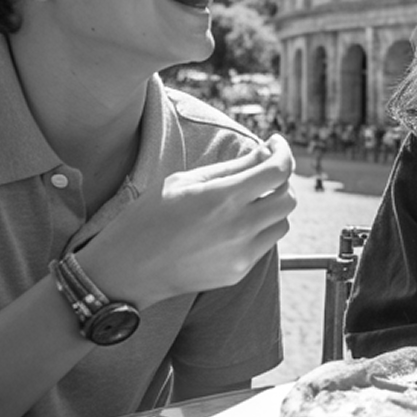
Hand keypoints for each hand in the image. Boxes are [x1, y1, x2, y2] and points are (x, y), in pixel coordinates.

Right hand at [81, 134, 297, 305]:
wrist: (127, 270)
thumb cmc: (149, 218)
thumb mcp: (185, 181)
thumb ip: (232, 168)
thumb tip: (266, 152)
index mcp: (223, 198)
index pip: (278, 171)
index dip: (283, 152)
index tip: (276, 144)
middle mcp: (238, 227)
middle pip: (289, 198)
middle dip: (281, 180)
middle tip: (263, 172)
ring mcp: (240, 254)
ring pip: (282, 224)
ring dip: (273, 207)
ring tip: (248, 200)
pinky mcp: (237, 272)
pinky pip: (265, 245)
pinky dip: (259, 230)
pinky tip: (234, 224)